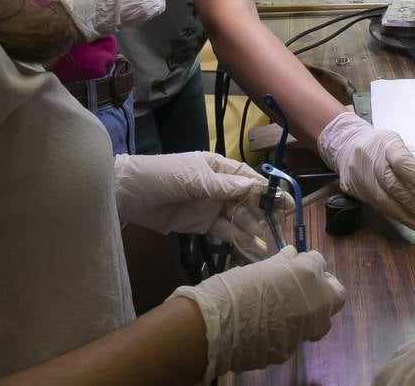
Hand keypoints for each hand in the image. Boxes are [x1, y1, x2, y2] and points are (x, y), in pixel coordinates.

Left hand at [113, 152, 291, 257]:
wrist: (129, 195)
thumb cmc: (162, 176)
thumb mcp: (194, 178)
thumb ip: (224, 186)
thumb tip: (254, 186)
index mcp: (218, 168)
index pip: (248, 178)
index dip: (267, 190)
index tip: (286, 201)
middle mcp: (219, 187)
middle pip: (247, 199)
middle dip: (264, 211)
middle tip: (282, 224)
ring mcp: (211, 207)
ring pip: (238, 217)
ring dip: (253, 228)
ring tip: (270, 241)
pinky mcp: (202, 225)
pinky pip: (224, 231)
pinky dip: (237, 238)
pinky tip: (251, 247)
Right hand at [172, 246, 345, 380]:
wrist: (216, 326)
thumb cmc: (235, 288)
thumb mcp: (259, 268)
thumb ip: (281, 263)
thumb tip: (291, 255)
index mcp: (307, 274)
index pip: (319, 262)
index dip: (309, 263)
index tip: (298, 265)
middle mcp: (314, 302)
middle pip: (335, 296)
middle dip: (324, 291)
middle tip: (303, 288)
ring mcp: (305, 329)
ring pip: (317, 321)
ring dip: (306, 313)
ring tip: (281, 308)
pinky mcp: (289, 350)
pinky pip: (294, 336)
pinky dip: (286, 330)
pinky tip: (265, 326)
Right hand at [317, 111, 414, 231]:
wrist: (346, 145)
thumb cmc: (379, 146)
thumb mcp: (396, 145)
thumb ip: (412, 165)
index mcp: (386, 143)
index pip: (402, 162)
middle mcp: (371, 160)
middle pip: (393, 185)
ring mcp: (361, 176)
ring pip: (384, 201)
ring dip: (407, 215)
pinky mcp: (355, 191)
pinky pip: (378, 206)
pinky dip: (396, 216)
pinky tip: (409, 221)